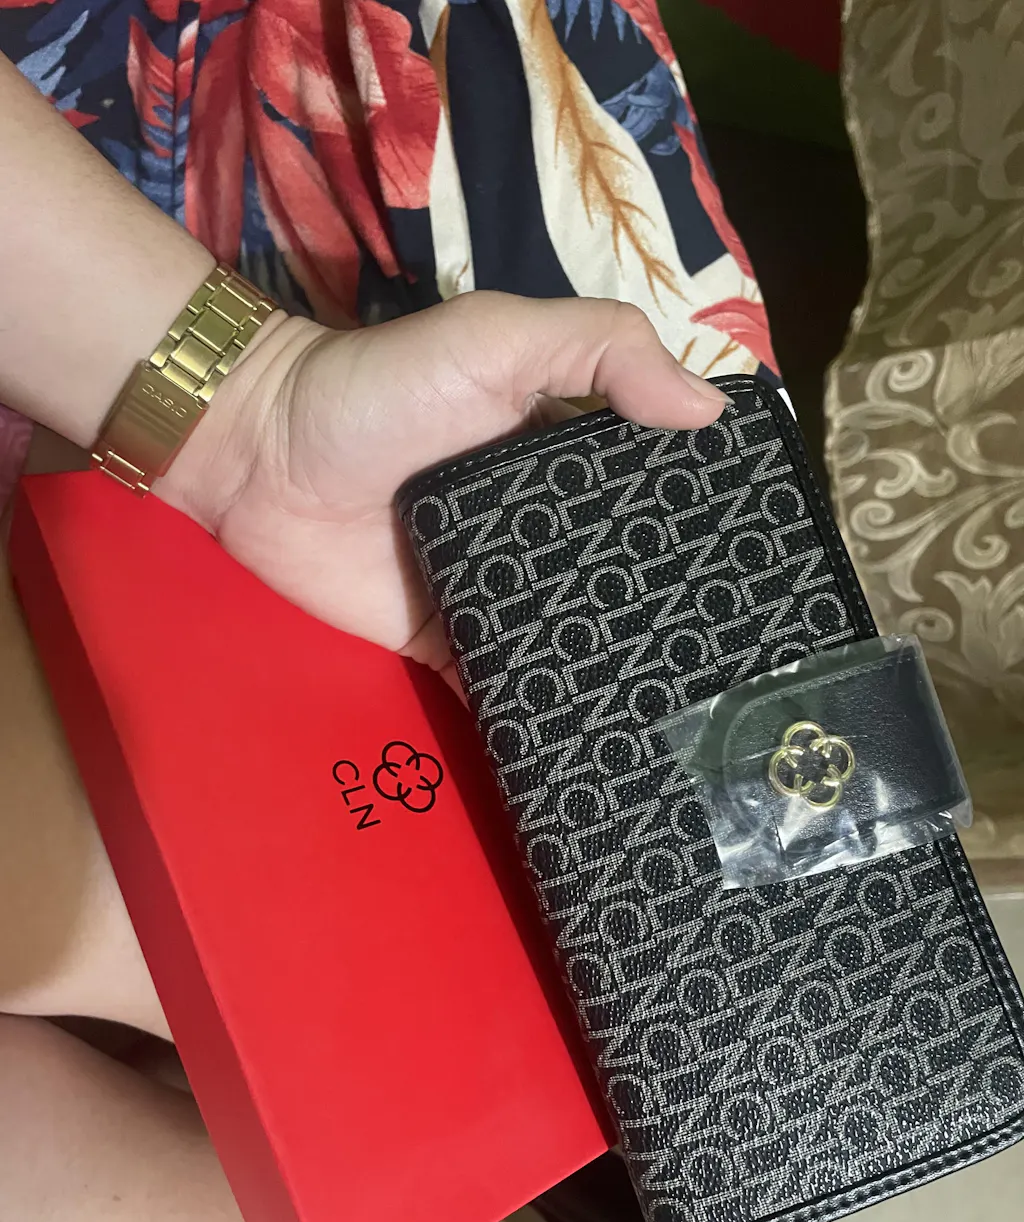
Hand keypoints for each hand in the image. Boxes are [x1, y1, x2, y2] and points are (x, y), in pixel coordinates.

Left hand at [158, 291, 727, 677]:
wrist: (261, 459)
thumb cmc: (384, 390)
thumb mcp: (497, 338)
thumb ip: (600, 350)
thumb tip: (713, 410)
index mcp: (568, 453)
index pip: (655, 491)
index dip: (707, 523)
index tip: (772, 569)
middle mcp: (546, 528)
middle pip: (624, 578)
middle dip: (677, 616)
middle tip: (755, 672)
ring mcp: (501, 592)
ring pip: (578, 640)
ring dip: (623, 672)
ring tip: (701, 725)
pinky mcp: (452, 644)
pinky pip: (511, 685)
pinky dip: (548, 715)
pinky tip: (606, 750)